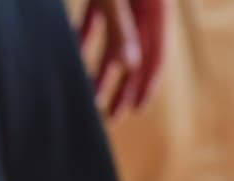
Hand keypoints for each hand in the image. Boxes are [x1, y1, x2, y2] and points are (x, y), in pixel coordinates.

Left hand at [79, 0, 167, 118]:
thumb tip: (128, 66)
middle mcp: (145, 3)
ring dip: (102, 66)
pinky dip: (86, 34)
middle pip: (136, 53)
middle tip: (111, 116)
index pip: (157, 54)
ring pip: (114, 39)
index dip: (148, 84)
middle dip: (123, 85)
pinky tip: (75, 53)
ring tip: (89, 92)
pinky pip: (95, 16)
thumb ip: (121, 28)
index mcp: (158, 6)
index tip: (136, 109)